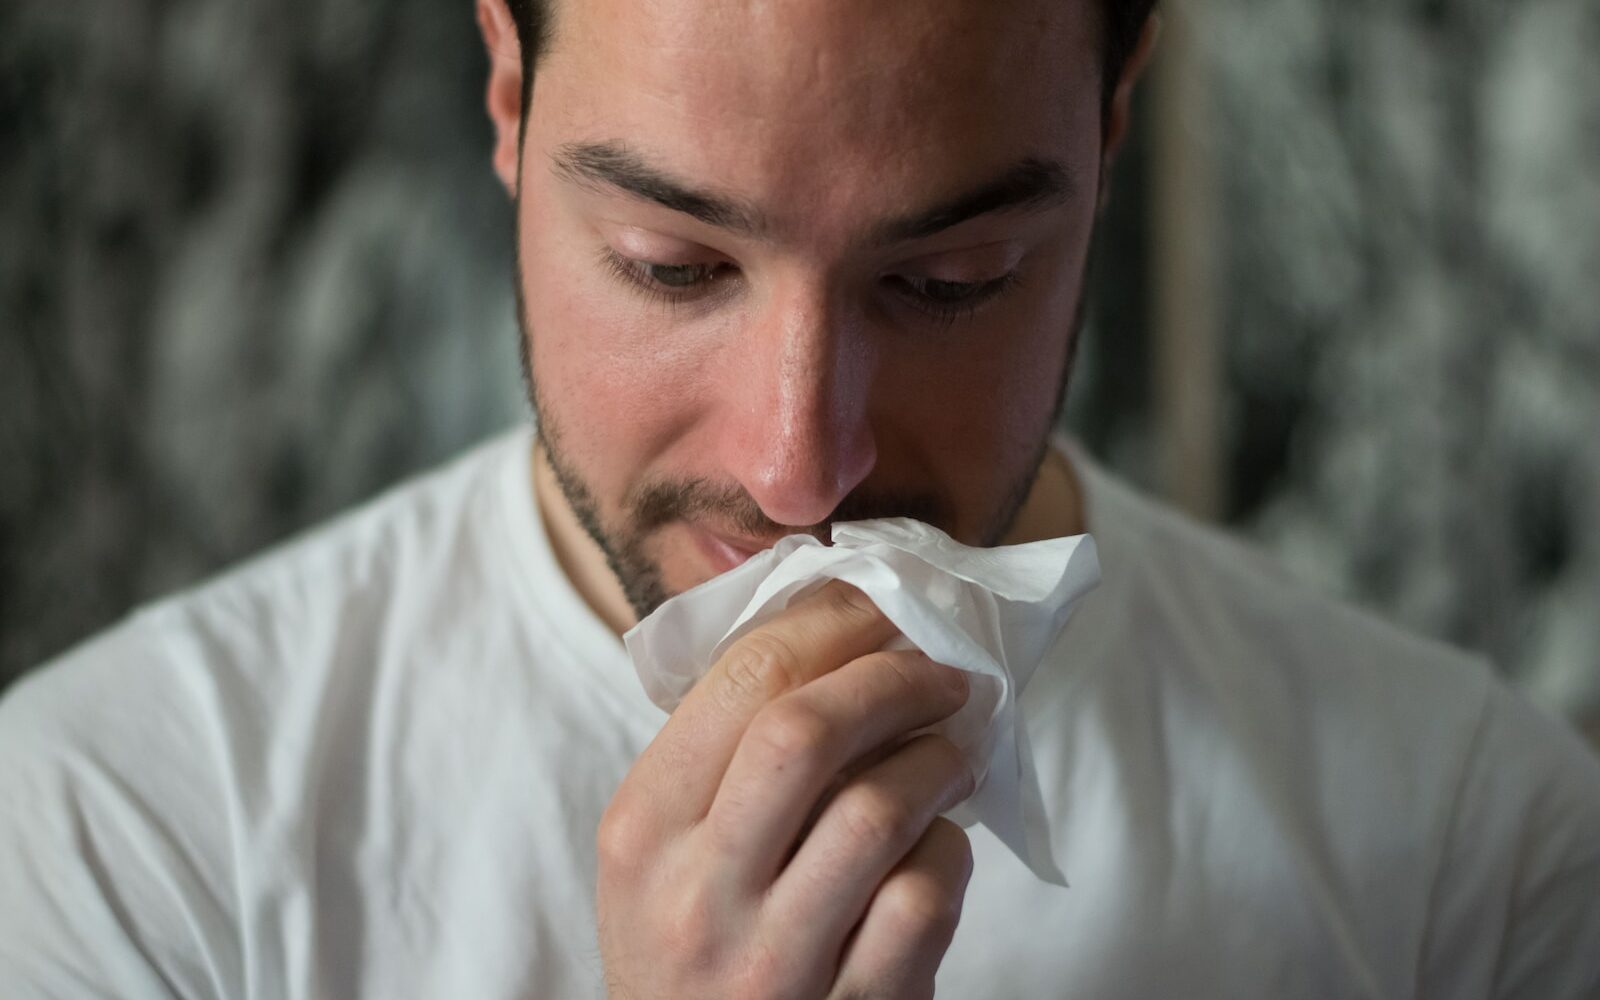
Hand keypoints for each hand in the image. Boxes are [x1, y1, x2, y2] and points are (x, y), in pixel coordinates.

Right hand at [597, 581, 975, 999]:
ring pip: (878, 810)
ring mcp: (771, 963)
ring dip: (938, 761)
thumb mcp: (664, 856)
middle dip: (893, 677)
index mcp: (643, 830)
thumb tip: (839, 627)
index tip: (884, 607)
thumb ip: (723, 755)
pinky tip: (939, 847)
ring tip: (955, 751)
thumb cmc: (694, 950)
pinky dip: (949, 854)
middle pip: (806, 731)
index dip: (833, 623)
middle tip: (942, 669)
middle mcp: (695, 894)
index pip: (741, 679)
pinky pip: (925, 898)